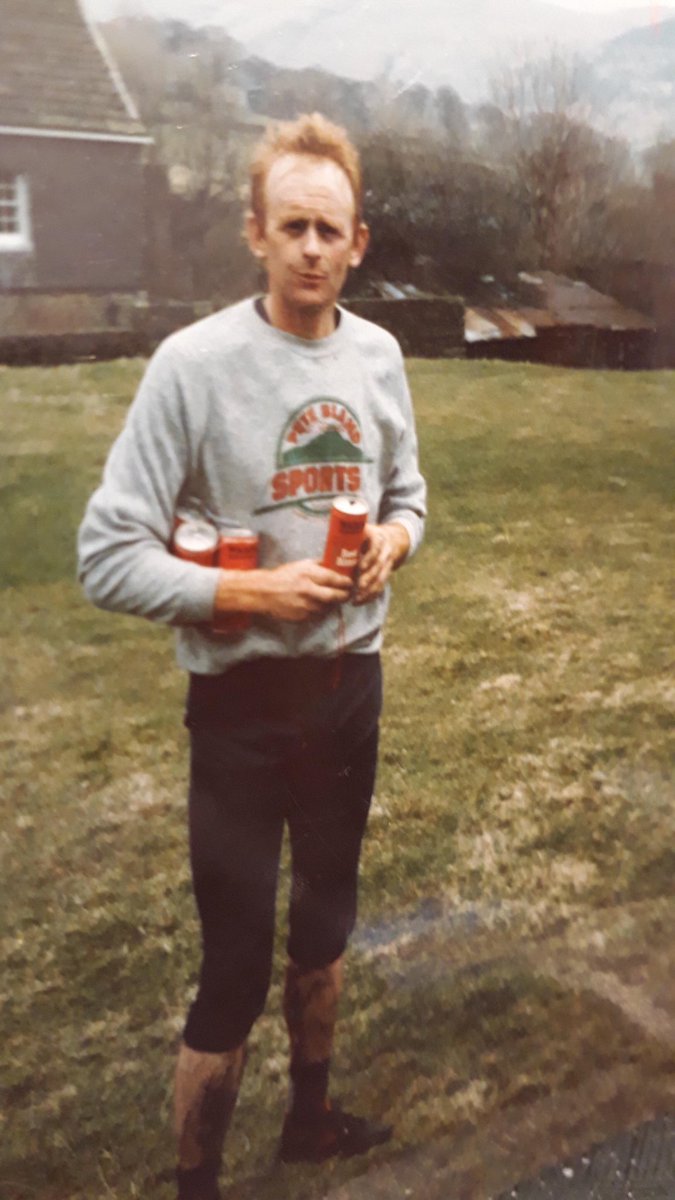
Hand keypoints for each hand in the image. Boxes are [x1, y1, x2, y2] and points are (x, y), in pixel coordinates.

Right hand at [215, 559, 352, 623]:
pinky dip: (321, 611)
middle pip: (334, 596)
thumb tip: (333, 564)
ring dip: (332, 604)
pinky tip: (320, 606)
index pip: (333, 578)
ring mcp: (305, 605)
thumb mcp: (299, 565)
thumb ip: (317, 565)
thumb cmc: (282, 576)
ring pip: (327, 607)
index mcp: (307, 574)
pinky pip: (317, 615)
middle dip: (343, 595)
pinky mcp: (301, 617)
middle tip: (346, 594)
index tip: (349, 582)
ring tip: (333, 600)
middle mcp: (308, 590)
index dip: (345, 582)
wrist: (263, 592)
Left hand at [354, 522, 409, 604]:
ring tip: (357, 600)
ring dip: (369, 591)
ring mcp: (388, 564)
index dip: (369, 558)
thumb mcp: (363, 530)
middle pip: (378, 567)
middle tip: (358, 588)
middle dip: (368, 579)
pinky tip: (361, 601)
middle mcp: (385, 552)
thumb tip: (329, 541)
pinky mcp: (387, 574)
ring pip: (381, 579)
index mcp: (378, 539)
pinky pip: (381, 586)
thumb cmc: (370, 535)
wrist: (393, 538)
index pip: (376, 549)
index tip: (360, 567)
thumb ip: (349, 535)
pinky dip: (372, 595)